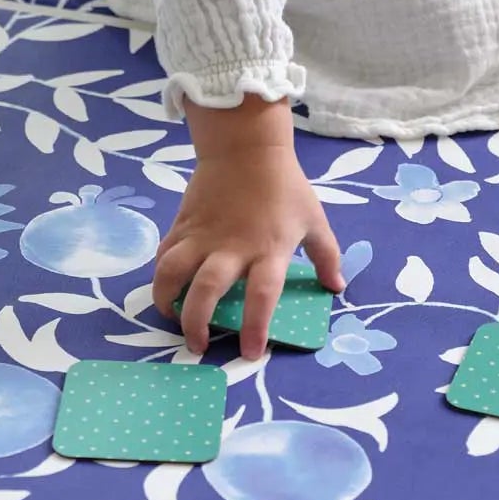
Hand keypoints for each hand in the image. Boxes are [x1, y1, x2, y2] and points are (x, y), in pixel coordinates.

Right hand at [153, 100, 342, 359]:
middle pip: (206, 291)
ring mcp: (203, 236)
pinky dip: (161, 273)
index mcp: (268, 251)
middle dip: (197, 324)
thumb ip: (327, 256)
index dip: (256, 328)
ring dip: (166, 300)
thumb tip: (337, 286)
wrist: (246, 146)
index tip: (251, 354)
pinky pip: (166, 253)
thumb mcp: (314, 219)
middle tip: (198, 347)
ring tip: (171, 317)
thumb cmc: (284, 184)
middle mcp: (231, 249)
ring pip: (173, 272)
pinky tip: (167, 285)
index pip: (263, 296)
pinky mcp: (184, 224)